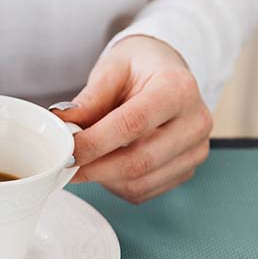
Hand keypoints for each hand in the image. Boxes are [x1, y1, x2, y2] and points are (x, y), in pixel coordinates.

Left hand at [53, 35, 211, 203]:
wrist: (167, 73)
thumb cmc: (140, 68)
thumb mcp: (113, 70)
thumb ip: (90, 99)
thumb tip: (62, 123)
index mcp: (179, 89)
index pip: (133, 123)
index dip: (95, 142)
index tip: (67, 151)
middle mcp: (195, 122)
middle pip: (140, 160)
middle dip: (95, 168)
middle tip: (65, 165)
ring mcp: (195, 150)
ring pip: (140, 182)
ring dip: (103, 179)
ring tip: (84, 161)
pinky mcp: (187, 170)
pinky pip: (144, 191)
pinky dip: (116, 185)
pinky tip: (105, 166)